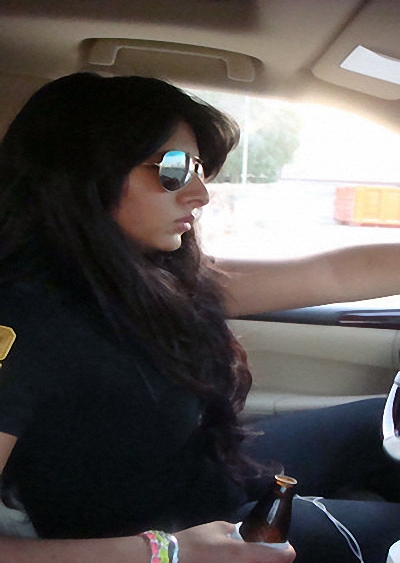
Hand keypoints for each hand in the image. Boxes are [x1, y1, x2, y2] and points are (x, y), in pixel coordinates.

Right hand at [175, 521, 295, 562]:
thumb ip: (238, 532)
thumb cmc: (195, 542)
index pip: (281, 557)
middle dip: (273, 561)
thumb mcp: (218, 528)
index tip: (285, 547)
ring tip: (252, 555)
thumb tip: (248, 534)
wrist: (172, 560)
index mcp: (243, 554)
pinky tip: (237, 561)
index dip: (286, 551)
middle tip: (270, 553)